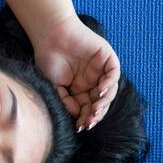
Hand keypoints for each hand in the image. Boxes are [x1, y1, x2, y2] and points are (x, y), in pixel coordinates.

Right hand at [32, 14, 120, 131]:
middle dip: (96, 114)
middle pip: (100, 102)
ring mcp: (101, 70)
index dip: (87, 118)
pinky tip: (99, 91)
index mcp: (81, 89)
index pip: (89, 108)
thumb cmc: (48, 59)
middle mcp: (93, 81)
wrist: (50, 35)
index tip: (81, 127)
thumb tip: (78, 116)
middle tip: (89, 121)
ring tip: (94, 110)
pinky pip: (113, 74)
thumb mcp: (54, 86)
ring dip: (103, 103)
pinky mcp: (107, 58)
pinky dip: (109, 84)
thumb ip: (66, 101)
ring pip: (109, 91)